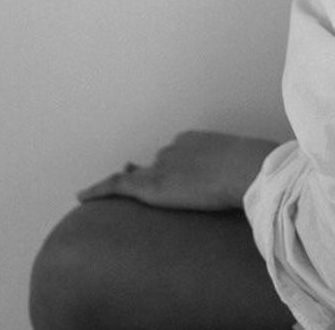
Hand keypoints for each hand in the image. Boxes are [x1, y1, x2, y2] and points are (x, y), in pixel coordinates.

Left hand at [76, 131, 280, 211]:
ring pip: (142, 175)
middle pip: (157, 163)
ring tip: (114, 186)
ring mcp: (161, 164)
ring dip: (136, 182)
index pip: (175, 152)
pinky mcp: (150, 185)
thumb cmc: (253, 167)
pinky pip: (116, 186)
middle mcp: (173, 146)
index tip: (165, 171)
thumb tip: (247, 176)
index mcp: (194, 138)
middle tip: (144, 179)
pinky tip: (81, 196)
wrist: (244, 168)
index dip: (169, 165)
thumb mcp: (244, 162)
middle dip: (154, 172)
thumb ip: (236, 167)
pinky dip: (98, 189)